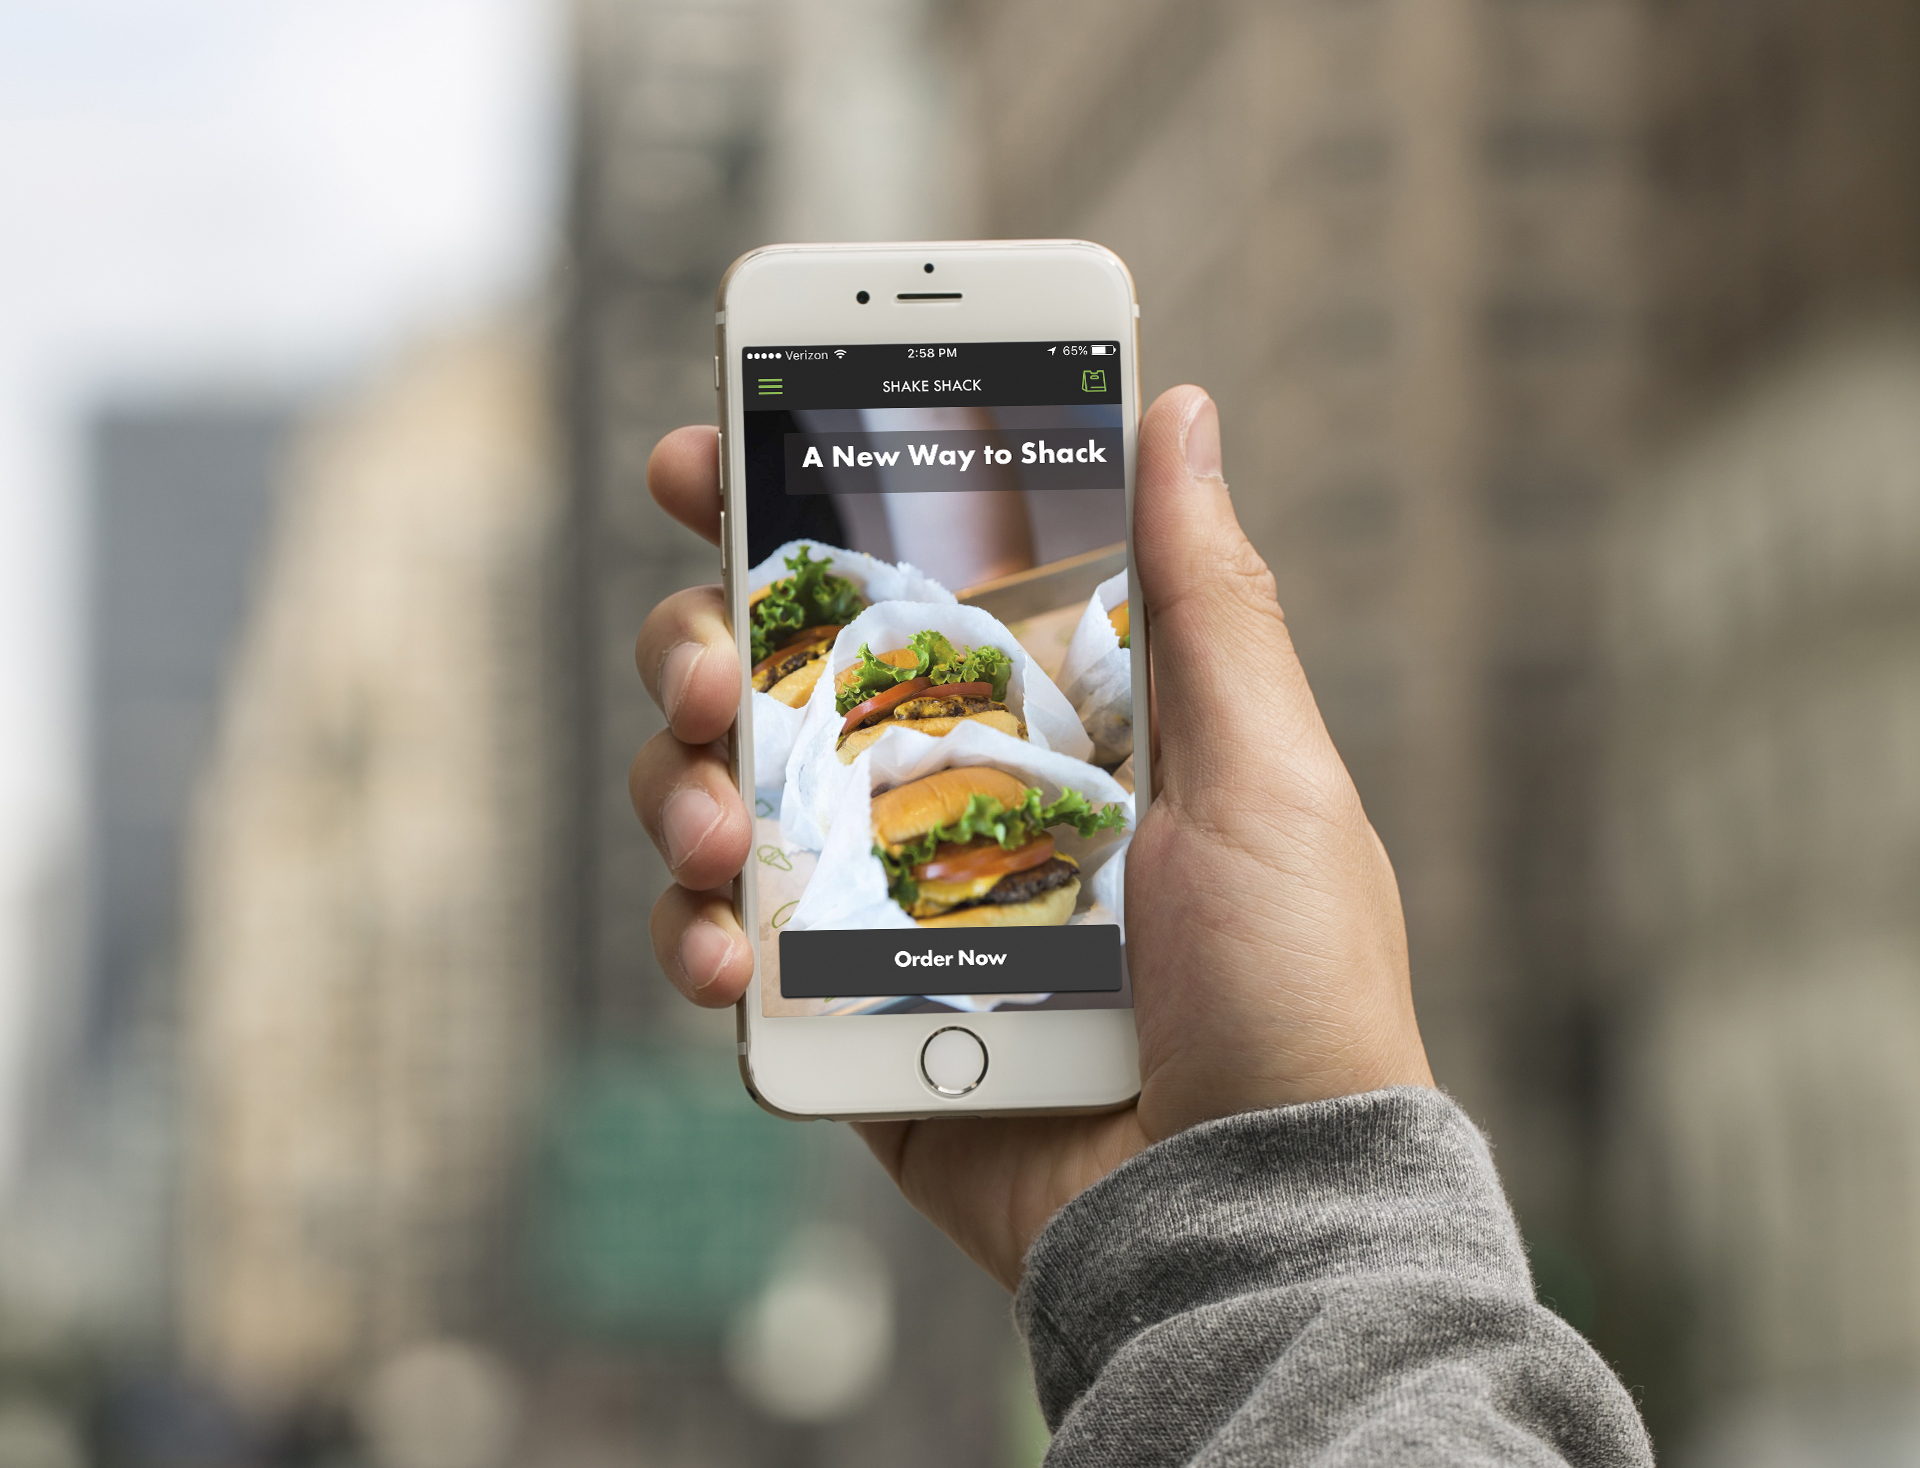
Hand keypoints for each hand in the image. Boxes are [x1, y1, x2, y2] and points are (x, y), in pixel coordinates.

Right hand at [631, 387, 1432, 1290]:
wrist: (1245, 1212)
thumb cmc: (1285, 986)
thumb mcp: (1265, 768)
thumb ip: (1204, 593)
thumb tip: (1180, 410)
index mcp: (1042, 718)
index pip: (892, 588)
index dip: (786, 512)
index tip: (700, 457)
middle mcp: (946, 796)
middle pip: (769, 681)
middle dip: (699, 651)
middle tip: (711, 675)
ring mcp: (884, 907)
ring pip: (721, 803)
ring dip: (682, 793)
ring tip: (725, 835)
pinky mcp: (843, 1019)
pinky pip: (727, 952)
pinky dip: (698, 939)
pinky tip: (733, 952)